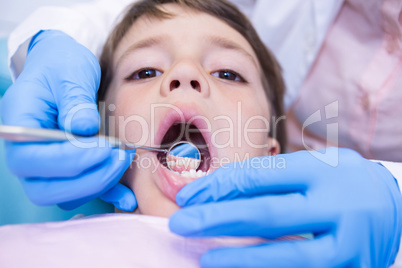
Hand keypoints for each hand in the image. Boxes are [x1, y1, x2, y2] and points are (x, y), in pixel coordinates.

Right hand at [0, 30, 135, 210]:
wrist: (63, 69)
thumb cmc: (61, 66)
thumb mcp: (69, 72)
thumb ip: (75, 100)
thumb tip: (83, 129)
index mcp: (19, 126)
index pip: (31, 159)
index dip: (70, 160)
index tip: (105, 147)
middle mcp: (26, 153)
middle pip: (45, 188)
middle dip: (88, 178)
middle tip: (120, 156)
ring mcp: (45, 166)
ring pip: (65, 195)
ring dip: (99, 184)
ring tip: (124, 158)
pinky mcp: (68, 170)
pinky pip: (83, 193)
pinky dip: (106, 195)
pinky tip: (128, 196)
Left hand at [169, 148, 401, 266]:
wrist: (396, 205)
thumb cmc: (341, 182)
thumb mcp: (310, 168)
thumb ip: (269, 180)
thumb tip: (215, 193)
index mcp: (321, 171)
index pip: (258, 177)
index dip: (218, 186)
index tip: (187, 195)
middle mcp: (336, 206)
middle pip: (267, 214)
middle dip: (217, 219)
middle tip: (180, 223)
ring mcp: (347, 244)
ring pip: (287, 256)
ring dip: (240, 259)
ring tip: (204, 257)